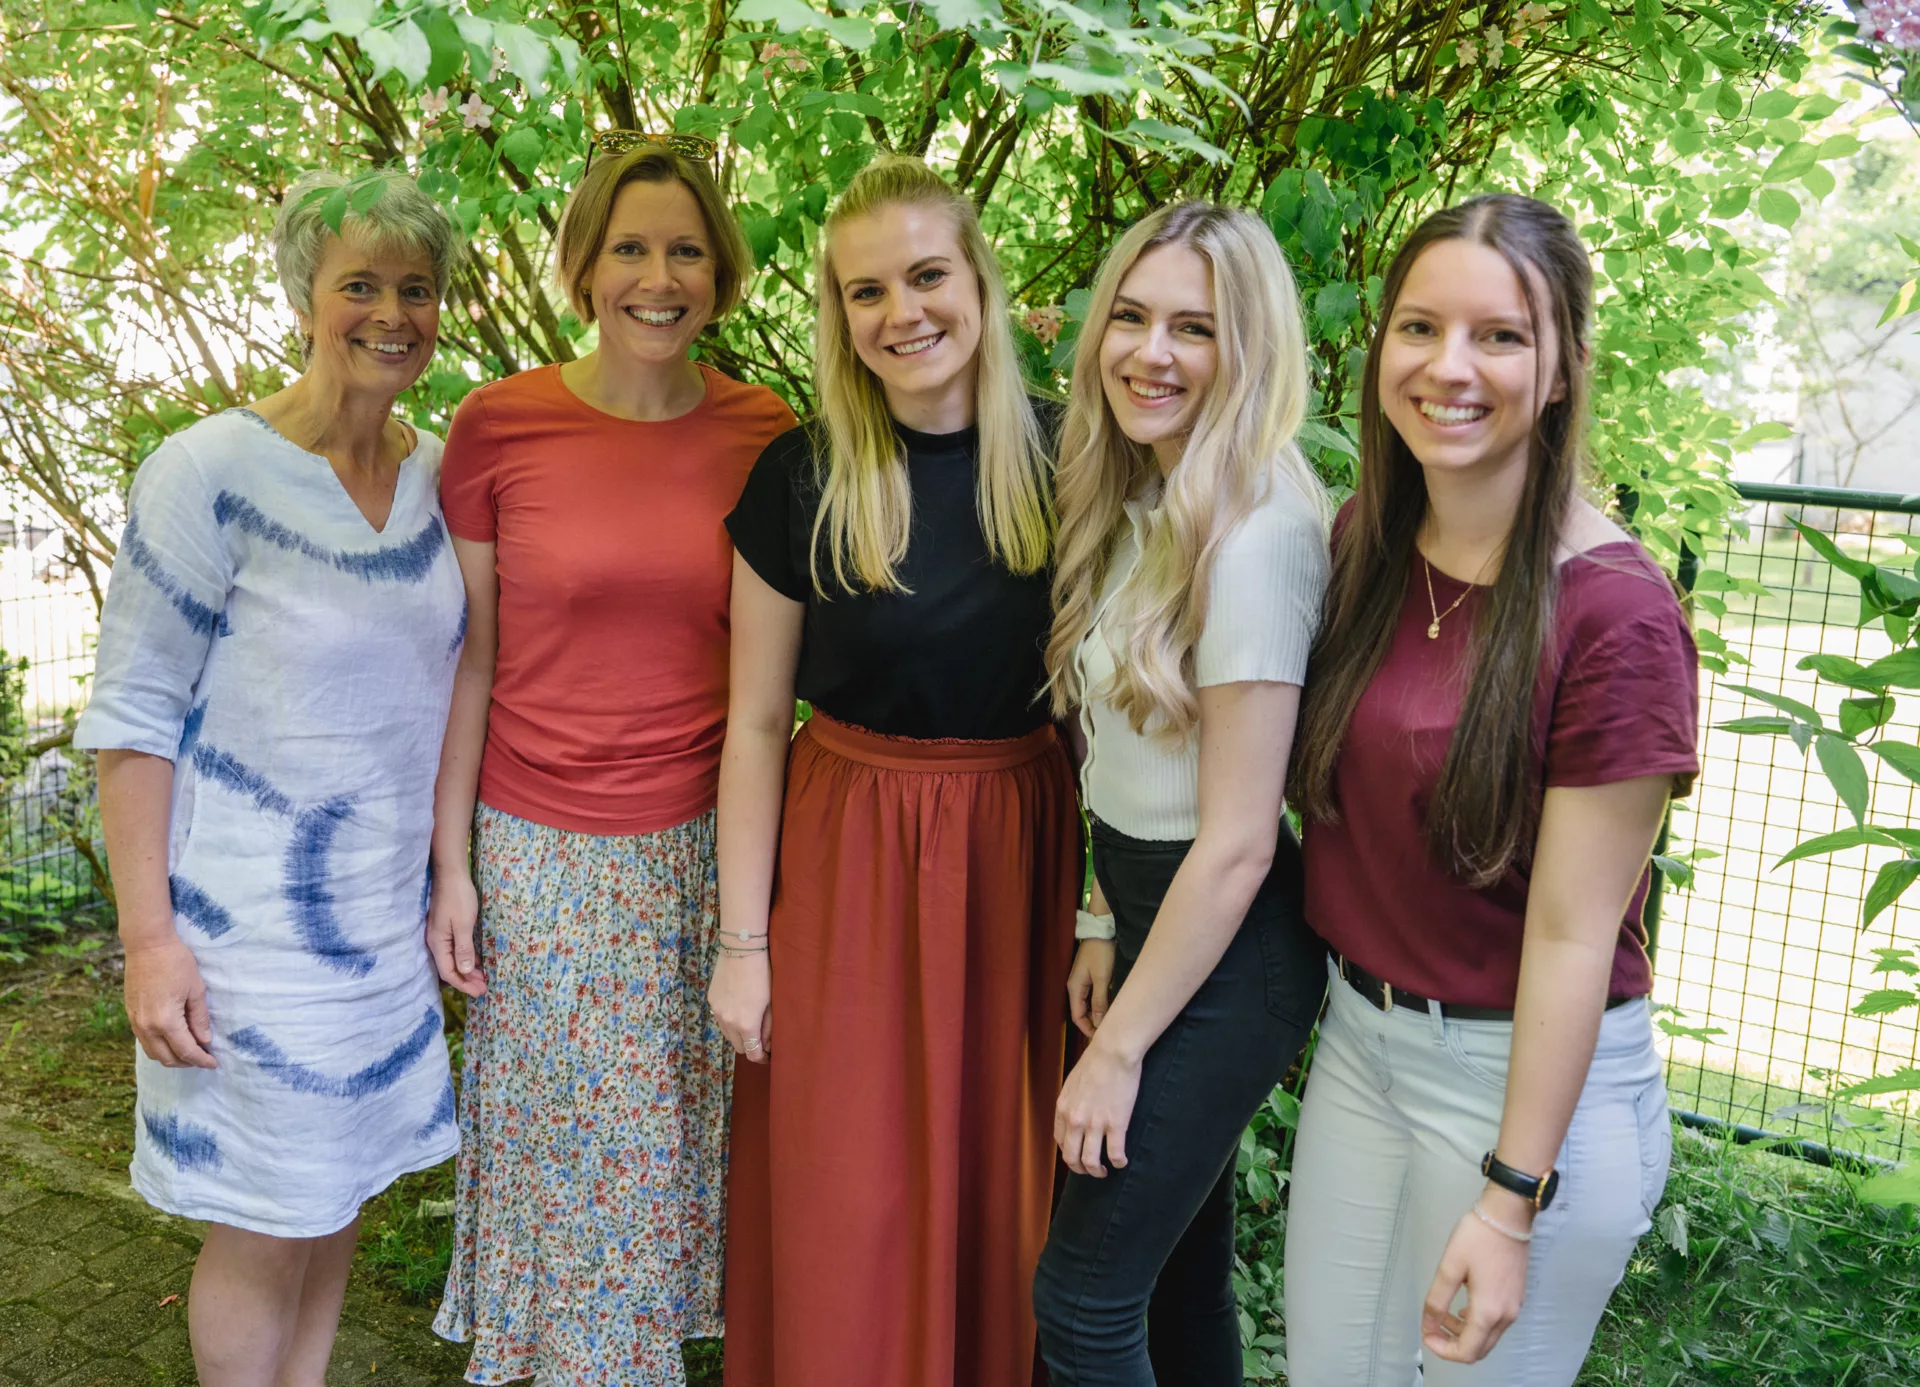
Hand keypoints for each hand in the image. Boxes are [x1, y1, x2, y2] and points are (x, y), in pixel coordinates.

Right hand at [123, 932, 215, 1068]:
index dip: (201, 1060)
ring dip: (171, 1057)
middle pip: (166, 1058)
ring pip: (153, 1052)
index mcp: (165, 1021)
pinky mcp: (130, 1015)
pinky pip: (145, 1041)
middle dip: (186, 1062)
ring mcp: (135, 1022)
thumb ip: (199, 1018)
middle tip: (203, 1058)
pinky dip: (159, 1046)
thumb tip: (204, 1040)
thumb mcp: (196, 989)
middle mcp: (147, 1027)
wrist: (147, 945)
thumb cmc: (176, 963)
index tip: (213, 1063)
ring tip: (190, 1051)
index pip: (186, 1051)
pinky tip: (173, 1040)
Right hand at [426, 867, 486, 997]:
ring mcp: (440, 935)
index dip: (463, 984)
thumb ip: (463, 949)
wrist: (451, 874)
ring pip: (452, 960)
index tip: (479, 992)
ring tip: (482, 978)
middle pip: (449, 968)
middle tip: (484, 988)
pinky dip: (466, 958)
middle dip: (466, 980)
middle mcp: (436, 942)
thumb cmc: (458, 897)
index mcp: (438, 943)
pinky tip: (476, 961)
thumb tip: (465, 971)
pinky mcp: (446, 928)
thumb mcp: (464, 924)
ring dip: (467, 970)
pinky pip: (454, 950)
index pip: (448, 972)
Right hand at [709, 948, 771, 1062]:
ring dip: (739, 1034)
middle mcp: (728, 1022)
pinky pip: (721, 1019)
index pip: (752, 1053)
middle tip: (761, 1040)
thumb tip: (767, 1044)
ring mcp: (717, 1012)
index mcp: (746, 1024)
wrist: (741, 949)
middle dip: (750, 1046)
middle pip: (738, 1047)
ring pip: (728, 1034)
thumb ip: (769, 1028)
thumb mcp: (772, 1003)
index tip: (769, 1057)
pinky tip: (739, 1008)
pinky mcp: (711, 1001)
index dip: (762, 1058)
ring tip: (750, 1023)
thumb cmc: (763, 975)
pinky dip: (730, 1021)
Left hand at [1053, 1037, 1140, 1176]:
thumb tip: (1074, 1118)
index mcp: (1063, 1109)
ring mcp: (1095, 1124)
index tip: (1079, 1154)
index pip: (1060, 1142)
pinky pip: (1115, 1154)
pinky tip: (1122, 1161)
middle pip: (1072, 1158)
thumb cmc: (1095, 1063)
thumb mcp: (1072, 1084)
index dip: (1070, 1153)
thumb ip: (1070, 1104)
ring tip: (1105, 1171)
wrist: (1113, 1052)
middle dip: (1081, 1170)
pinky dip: (1119, 1162)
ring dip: (1098, 1172)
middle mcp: (1075, 1120)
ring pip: (1092, 1162)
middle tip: (1091, 1170)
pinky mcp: (1116, 1124)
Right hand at [1067, 939, 1114, 1037]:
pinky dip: (1100, 1005)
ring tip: (1111, 1023)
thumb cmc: (1101, 953)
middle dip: (1093, 1024)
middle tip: (1109, 1032)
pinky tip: (1110, 1009)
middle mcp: (1075, 987)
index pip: (1077, 1017)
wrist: (1102, 930)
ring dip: (1097, 1015)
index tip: (1101, 1038)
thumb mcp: (1102, 978)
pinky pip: (1092, 997)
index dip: (1088, 1029)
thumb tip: (1099, 1023)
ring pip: (1088, 1005)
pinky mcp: (1090, 977)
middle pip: (1081, 1013)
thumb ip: (1100, 1001)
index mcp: (1074, 988)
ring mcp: (1082, 982)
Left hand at [1421, 1190, 1534, 1363]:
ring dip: (1465, 1333)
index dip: (1443, 1350)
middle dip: (1453, 1345)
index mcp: (1488, 1312)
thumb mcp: (1450, 1267)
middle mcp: (1506, 1316)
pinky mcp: (1516, 1298)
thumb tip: (1428, 1325)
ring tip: (1444, 1315)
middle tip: (1433, 1328)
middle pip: (1480, 1349)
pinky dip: (1477, 1323)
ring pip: (1488, 1337)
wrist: (1509, 1217)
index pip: (1467, 1351)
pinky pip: (1496, 1323)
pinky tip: (1463, 1307)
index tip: (1427, 1334)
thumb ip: (1437, 1300)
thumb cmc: (1477, 1238)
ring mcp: (1514, 1308)